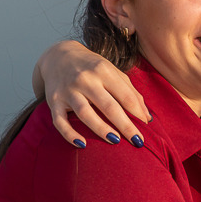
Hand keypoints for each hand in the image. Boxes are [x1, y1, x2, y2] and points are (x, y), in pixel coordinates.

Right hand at [34, 41, 148, 146]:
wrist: (58, 56)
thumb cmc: (93, 67)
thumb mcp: (113, 72)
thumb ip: (131, 92)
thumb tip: (147, 117)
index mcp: (103, 71)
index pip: (125, 95)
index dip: (137, 112)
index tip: (146, 127)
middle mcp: (85, 79)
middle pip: (108, 106)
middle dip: (125, 125)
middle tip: (137, 141)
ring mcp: (68, 90)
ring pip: (85, 112)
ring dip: (101, 128)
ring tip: (115, 141)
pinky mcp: (53, 101)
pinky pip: (59, 121)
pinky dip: (69, 134)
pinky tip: (81, 145)